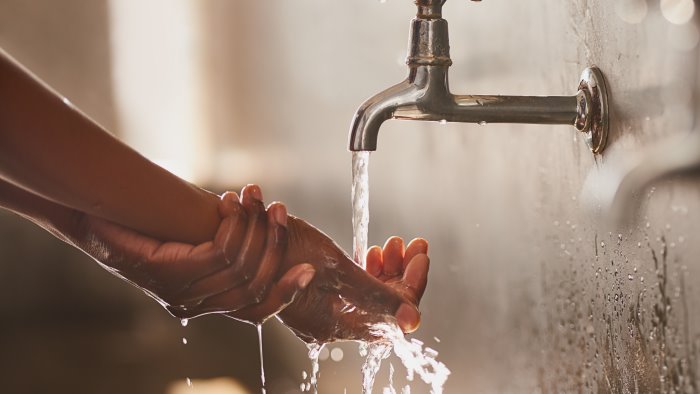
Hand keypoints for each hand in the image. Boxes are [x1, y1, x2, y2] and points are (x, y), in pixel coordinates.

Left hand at [66, 185, 315, 322]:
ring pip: (241, 266)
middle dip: (274, 244)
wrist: (96, 222)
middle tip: (280, 210)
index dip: (285, 293)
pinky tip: (230, 204)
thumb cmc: (142, 231)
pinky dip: (233, 225)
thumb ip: (223, 246)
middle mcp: (196, 303)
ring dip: (254, 226)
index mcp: (204, 301)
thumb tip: (260, 229)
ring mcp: (182, 292)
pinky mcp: (172, 273)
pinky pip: (220, 253)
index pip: (255, 311)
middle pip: (255, 285)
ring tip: (253, 196)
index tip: (309, 270)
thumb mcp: (190, 241)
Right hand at [276, 218, 429, 342]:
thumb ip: (377, 295)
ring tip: (391, 245)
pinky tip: (371, 252)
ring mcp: (322, 309)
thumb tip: (413, 321)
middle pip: (380, 304)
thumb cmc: (281, 252)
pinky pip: (350, 289)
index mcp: (335, 324)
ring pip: (367, 294)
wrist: (237, 240)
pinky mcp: (315, 295)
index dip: (411, 284)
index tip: (420, 255)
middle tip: (412, 245)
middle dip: (400, 272)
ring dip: (384, 268)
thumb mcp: (337, 271)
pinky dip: (364, 270)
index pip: (391, 313)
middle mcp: (329, 323)